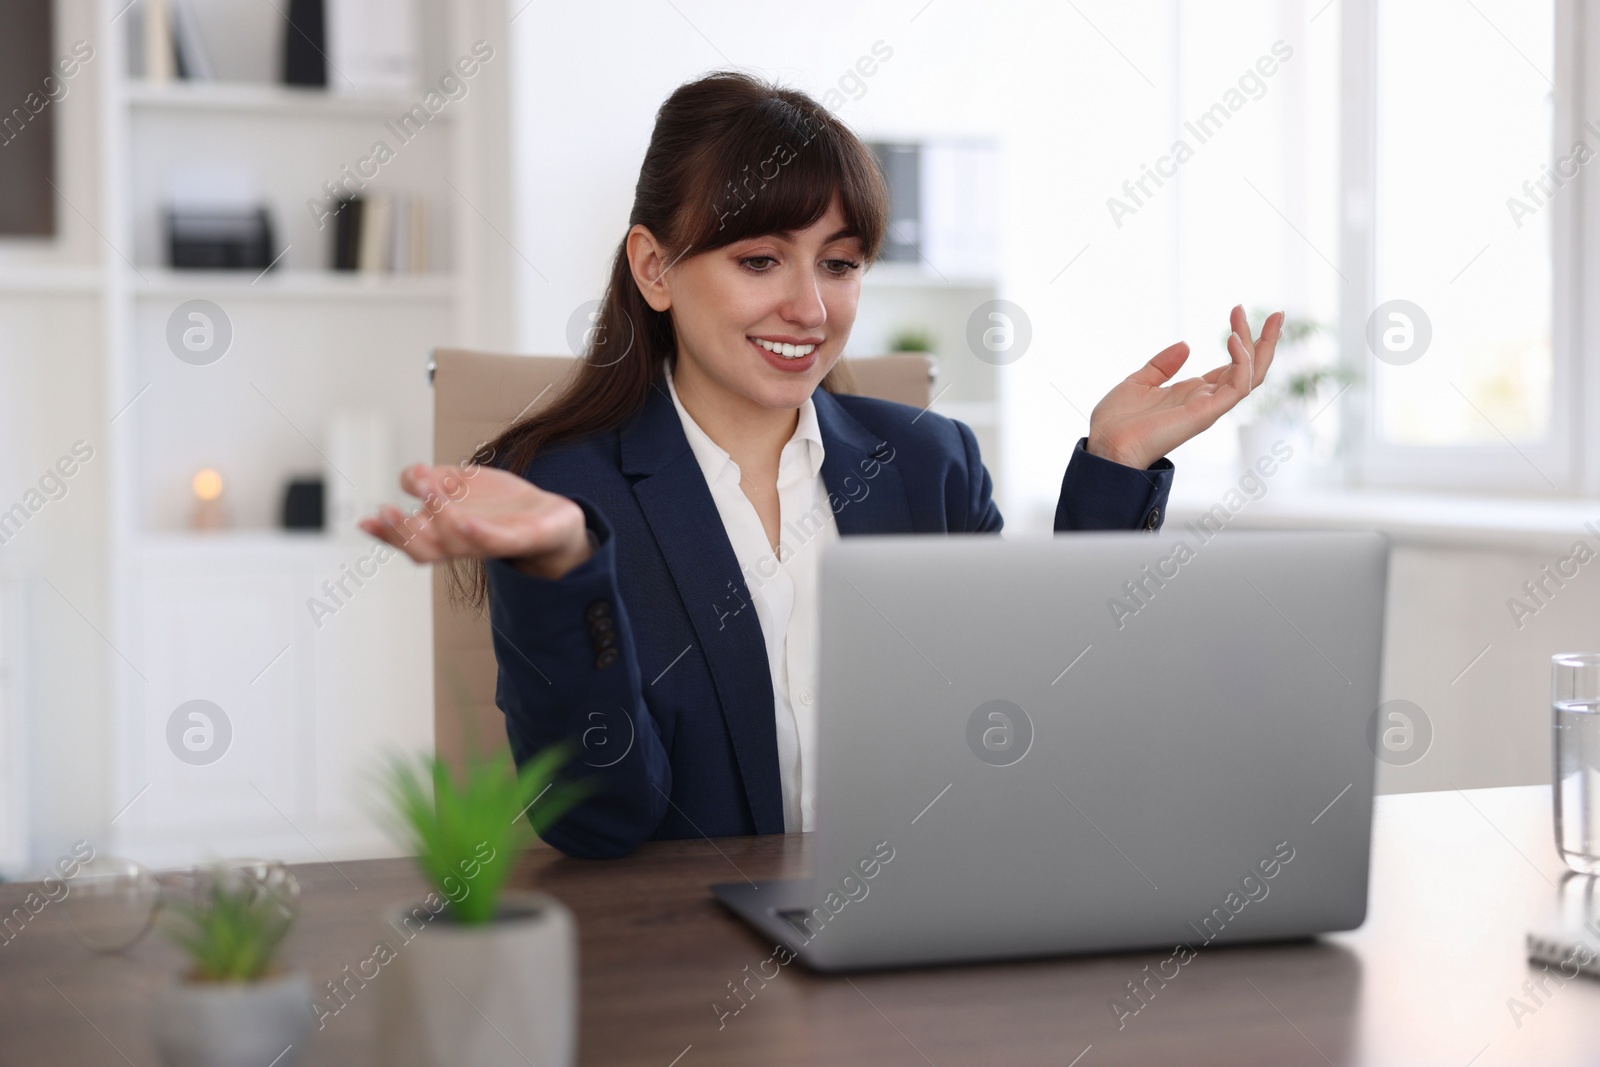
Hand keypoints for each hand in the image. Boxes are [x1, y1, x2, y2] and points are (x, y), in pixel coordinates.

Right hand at [357, 463, 592, 579]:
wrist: (552, 518)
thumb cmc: (503, 505)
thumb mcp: (460, 483)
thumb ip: (431, 479)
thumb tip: (408, 475)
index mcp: (445, 531)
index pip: (409, 538)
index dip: (386, 533)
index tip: (366, 521)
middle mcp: (462, 541)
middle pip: (424, 548)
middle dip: (401, 533)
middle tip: (386, 512)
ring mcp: (488, 543)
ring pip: (454, 543)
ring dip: (436, 519)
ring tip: (427, 491)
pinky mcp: (516, 539)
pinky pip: (492, 541)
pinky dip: (475, 533)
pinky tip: (463, 520)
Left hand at [1085, 305, 1282, 469]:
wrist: (1106, 444)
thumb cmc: (1117, 421)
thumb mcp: (1139, 382)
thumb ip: (1162, 365)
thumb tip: (1186, 345)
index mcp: (1194, 393)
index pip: (1232, 366)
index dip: (1242, 339)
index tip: (1238, 309)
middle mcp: (1207, 400)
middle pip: (1250, 369)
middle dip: (1266, 342)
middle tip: (1277, 314)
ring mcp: (1209, 407)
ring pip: (1252, 376)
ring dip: (1260, 345)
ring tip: (1255, 317)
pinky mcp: (1206, 413)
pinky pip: (1237, 386)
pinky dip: (1241, 362)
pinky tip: (1233, 338)